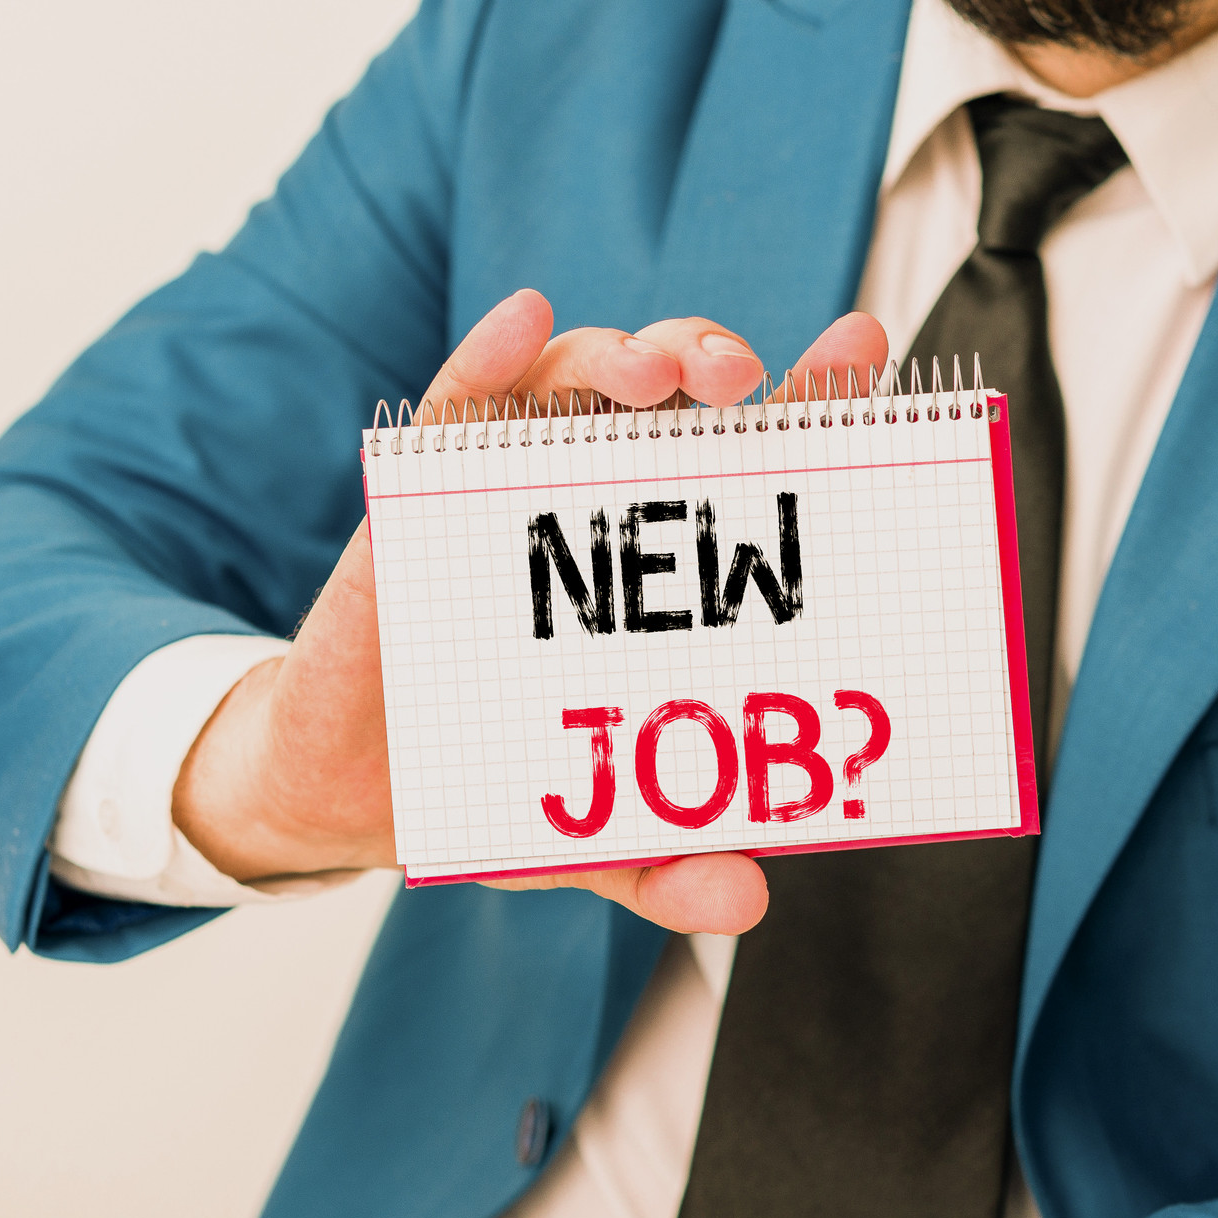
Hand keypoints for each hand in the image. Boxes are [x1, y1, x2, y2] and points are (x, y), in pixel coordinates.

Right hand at [169, 288, 890, 935]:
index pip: (749, 462)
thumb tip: (744, 895)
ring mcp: (501, 496)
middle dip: (708, 358)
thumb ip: (667, 866)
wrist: (354, 800)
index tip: (863, 348)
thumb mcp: (590, 837)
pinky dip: (485, 359)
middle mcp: (590, 509)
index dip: (810, 399)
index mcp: (659, 568)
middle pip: (664, 396)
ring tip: (655, 371)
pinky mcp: (412, 508)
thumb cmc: (489, 783)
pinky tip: (519, 322)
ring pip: (566, 384)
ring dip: (615, 355)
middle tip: (743, 377)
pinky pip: (449, 414)